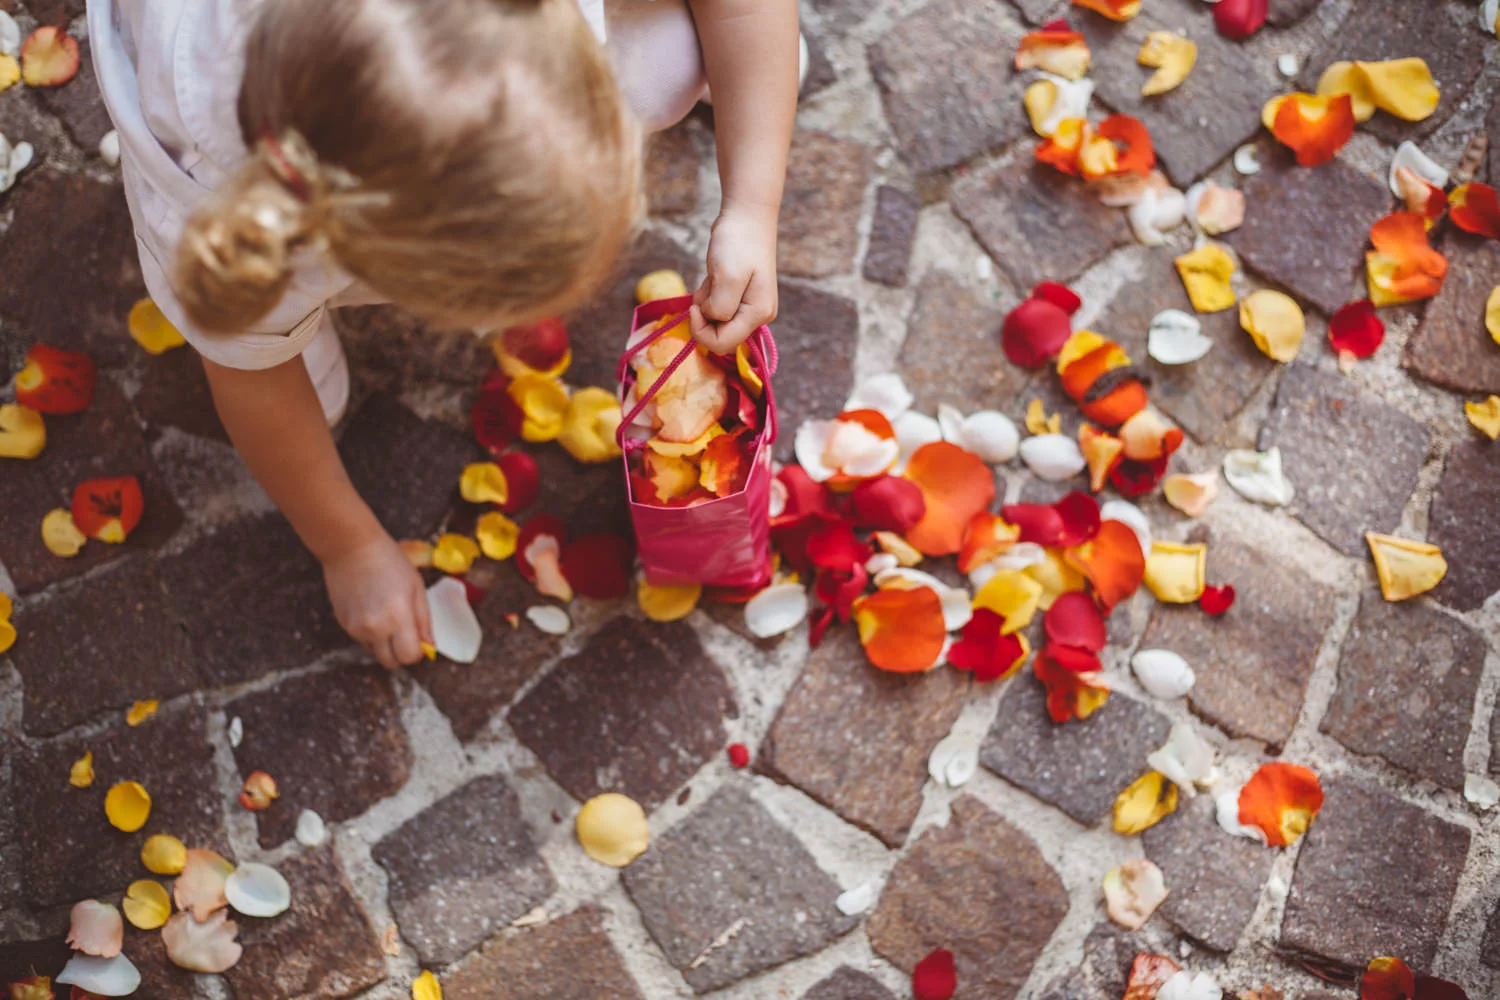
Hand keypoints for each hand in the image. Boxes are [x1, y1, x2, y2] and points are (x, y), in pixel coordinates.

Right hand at [322, 533, 433, 668]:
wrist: (351, 548)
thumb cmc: (390, 562)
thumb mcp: (416, 587)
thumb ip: (424, 621)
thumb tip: (429, 647)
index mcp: (398, 618)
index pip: (409, 657)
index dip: (417, 652)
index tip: (419, 640)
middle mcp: (375, 628)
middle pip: (390, 663)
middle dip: (401, 653)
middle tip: (405, 634)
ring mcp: (356, 628)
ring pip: (375, 652)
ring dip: (384, 644)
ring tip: (386, 616)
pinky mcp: (343, 624)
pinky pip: (361, 640)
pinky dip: (370, 633)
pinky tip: (372, 609)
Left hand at [690, 203, 779, 353]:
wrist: (746, 215)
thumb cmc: (738, 243)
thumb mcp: (727, 276)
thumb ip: (720, 307)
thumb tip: (711, 318)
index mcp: (758, 314)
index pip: (723, 343)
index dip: (701, 331)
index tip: (693, 306)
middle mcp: (758, 316)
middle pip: (720, 336)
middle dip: (705, 316)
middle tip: (706, 288)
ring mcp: (750, 307)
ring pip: (716, 322)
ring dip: (706, 303)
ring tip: (713, 277)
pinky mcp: (741, 298)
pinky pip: (717, 309)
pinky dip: (709, 296)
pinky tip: (715, 277)